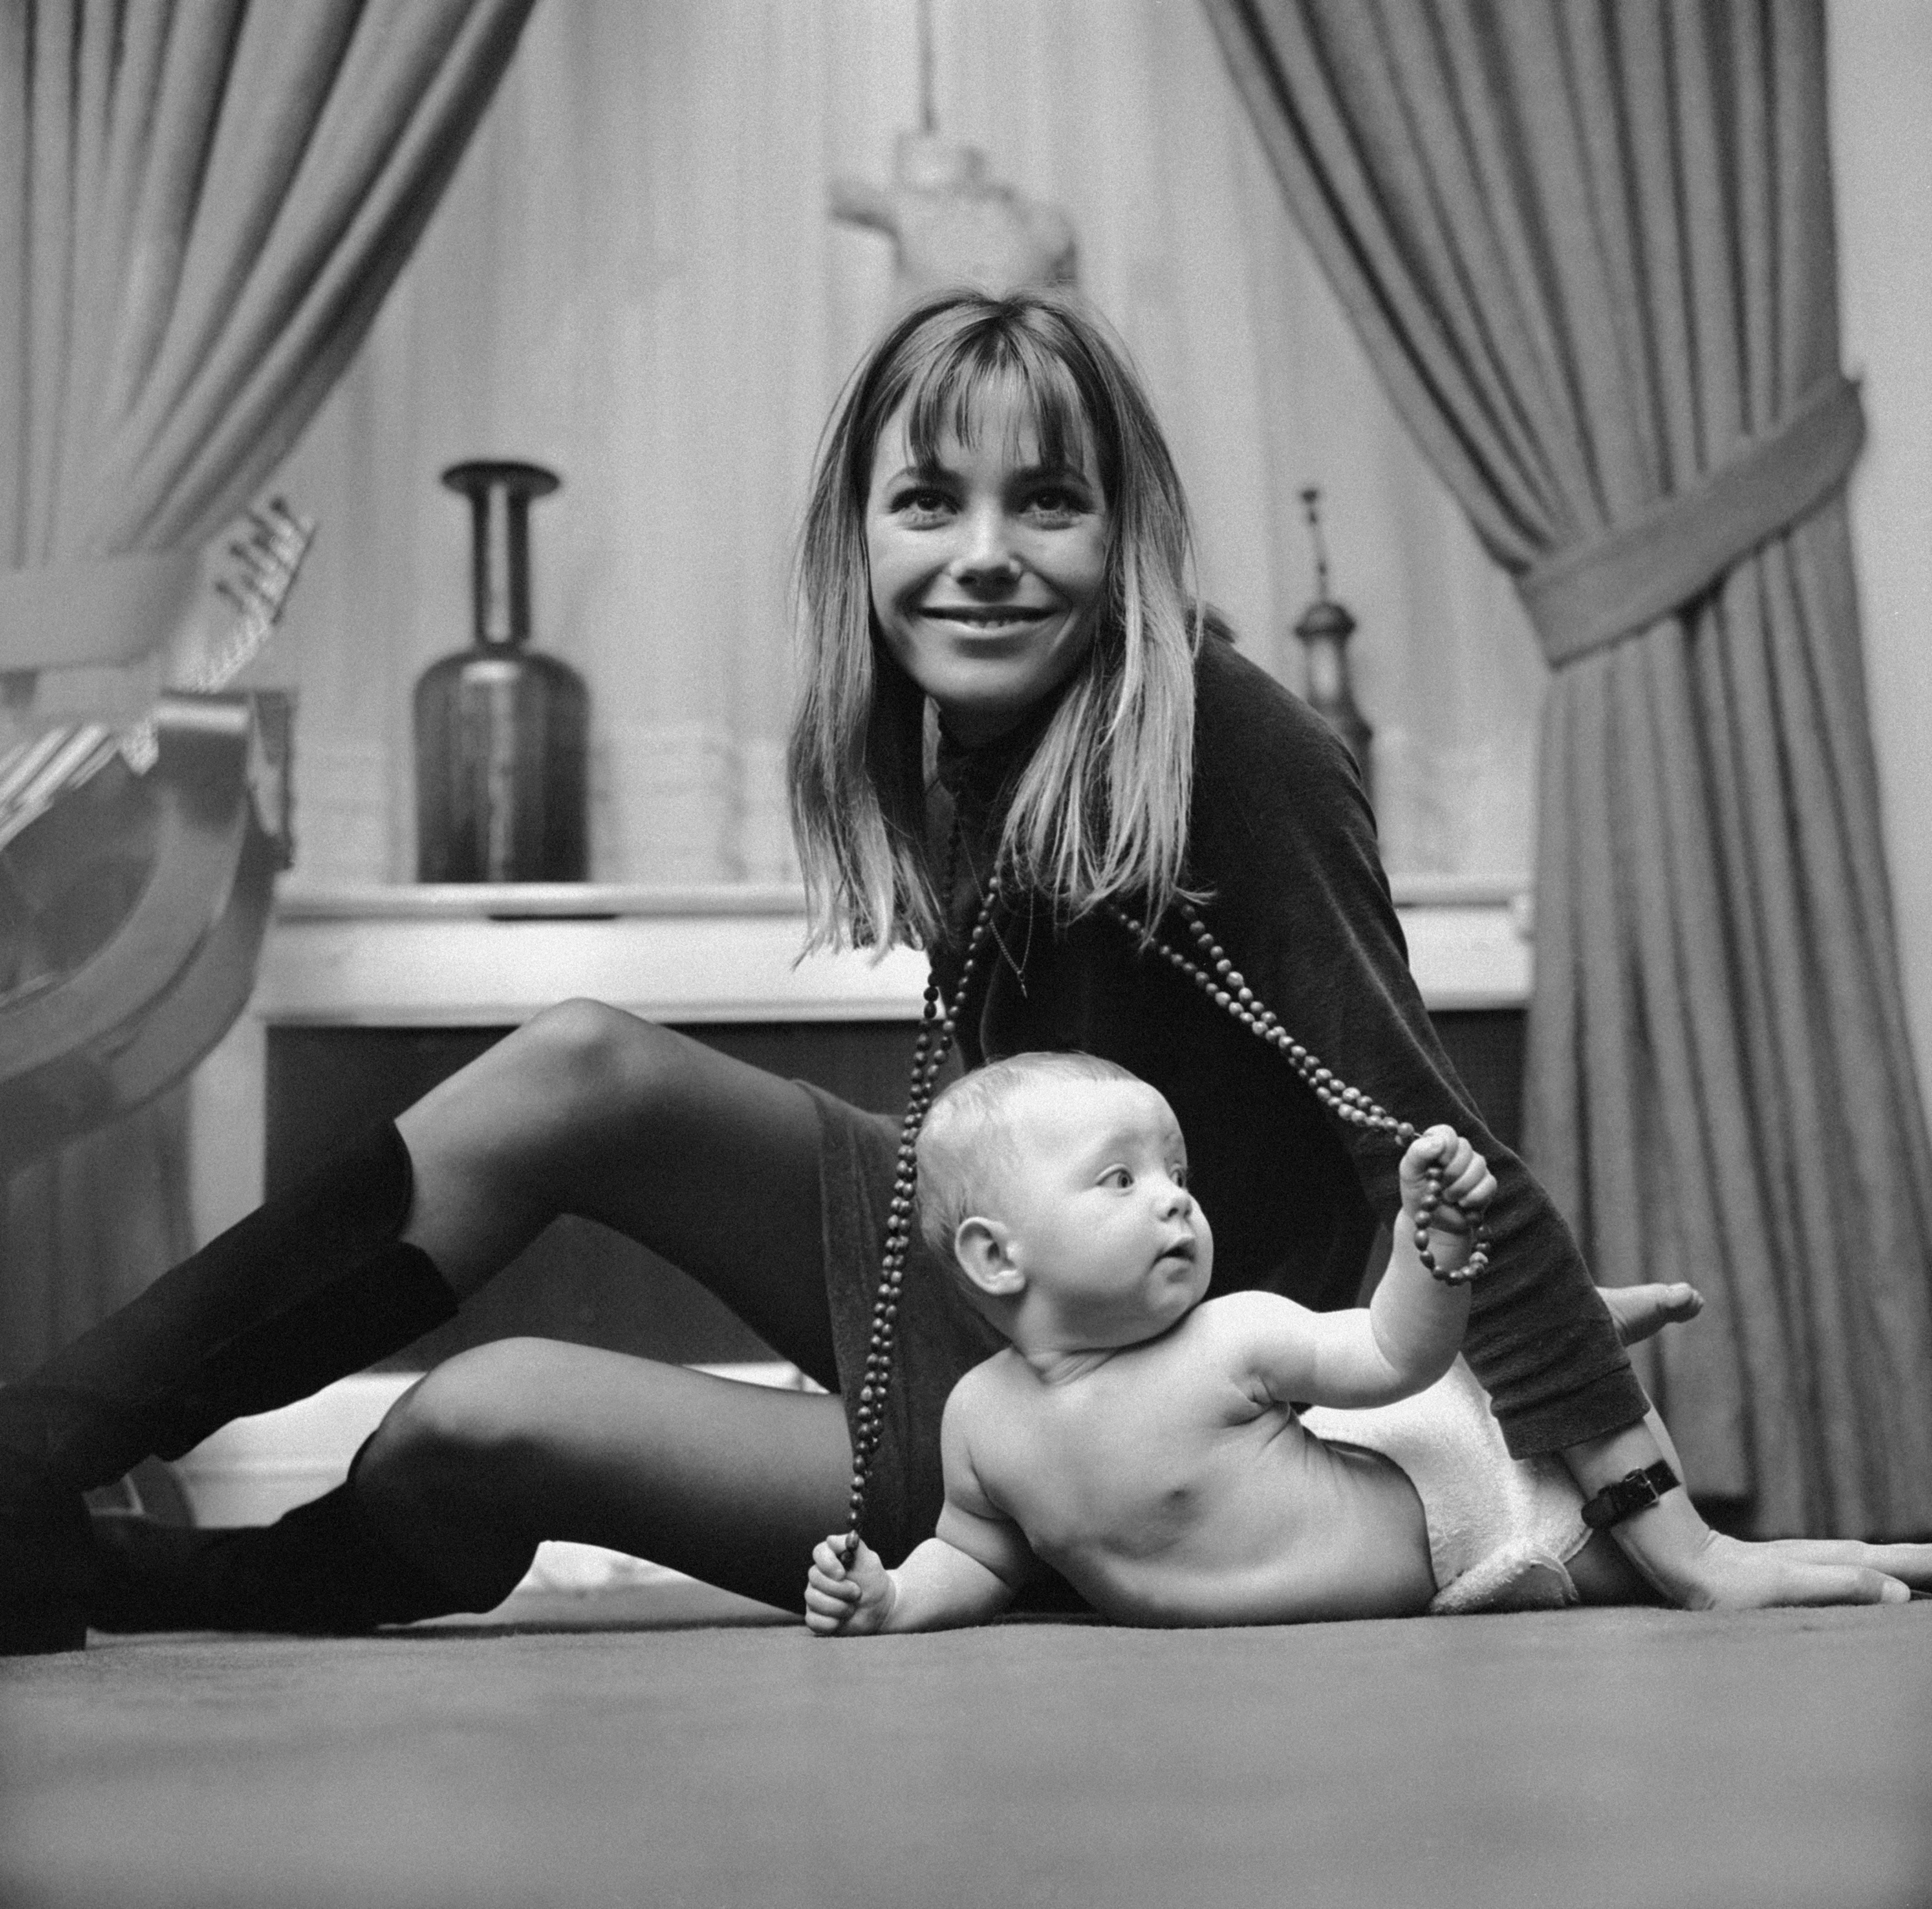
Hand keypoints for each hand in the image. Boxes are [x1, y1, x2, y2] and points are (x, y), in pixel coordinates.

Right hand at [805, 1533, 896, 1635]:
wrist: (880, 1608)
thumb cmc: (874, 1581)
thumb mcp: (869, 1561)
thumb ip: (854, 1546)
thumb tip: (831, 1539)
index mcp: (830, 1558)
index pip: (818, 1553)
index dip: (828, 1563)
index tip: (842, 1573)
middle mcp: (819, 1576)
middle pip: (814, 1579)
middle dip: (839, 1589)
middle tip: (857, 1593)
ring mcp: (815, 1597)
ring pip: (813, 1600)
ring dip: (838, 1607)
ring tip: (852, 1607)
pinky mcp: (815, 1617)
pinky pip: (813, 1621)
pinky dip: (830, 1622)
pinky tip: (842, 1620)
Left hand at [1398, 1125, 1494, 1266]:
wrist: (1433, 1223)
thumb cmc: (1417, 1195)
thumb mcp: (1409, 1173)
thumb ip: (1417, 1153)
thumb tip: (1438, 1142)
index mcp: (1438, 1144)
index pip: (1447, 1132)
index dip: (1445, 1145)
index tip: (1439, 1161)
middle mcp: (1458, 1152)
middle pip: (1465, 1148)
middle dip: (1451, 1171)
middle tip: (1439, 1187)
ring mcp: (1475, 1166)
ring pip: (1479, 1166)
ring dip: (1461, 1186)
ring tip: (1448, 1197)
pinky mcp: (1487, 1183)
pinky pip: (1489, 1183)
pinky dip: (1474, 1196)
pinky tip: (1463, 1203)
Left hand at [1663, 1528, 1931, 1609]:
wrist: (1687, 1565)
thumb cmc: (1731, 1581)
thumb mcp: (1787, 1585)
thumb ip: (1840, 1585)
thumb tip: (1898, 1592)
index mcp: (1832, 1562)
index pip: (1893, 1562)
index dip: (1925, 1564)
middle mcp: (1827, 1560)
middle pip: (1888, 1559)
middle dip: (1923, 1562)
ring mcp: (1813, 1566)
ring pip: (1871, 1563)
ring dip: (1904, 1566)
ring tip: (1928, 1569)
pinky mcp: (1800, 1577)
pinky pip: (1852, 1573)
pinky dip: (1876, 1574)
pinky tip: (1880, 1584)